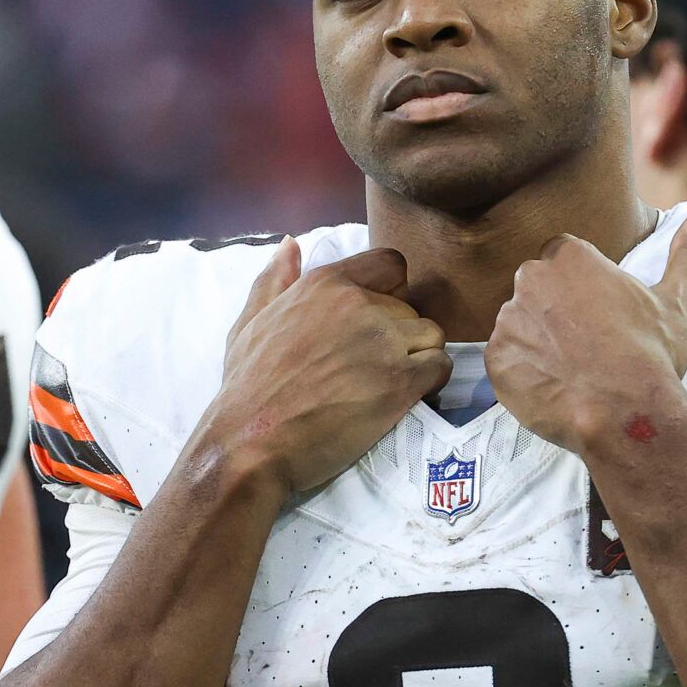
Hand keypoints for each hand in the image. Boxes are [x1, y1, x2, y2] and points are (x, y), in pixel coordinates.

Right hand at [204, 240, 450, 492]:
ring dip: (419, 359)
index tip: (376, 321)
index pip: (391, 265)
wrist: (251, 441)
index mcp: (326, 284)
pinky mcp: (400, 382)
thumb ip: (274, 281)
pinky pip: (439, 367)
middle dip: (400, 336)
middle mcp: (359, 305)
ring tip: (393, 383)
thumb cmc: (247, 387)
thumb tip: (290, 244)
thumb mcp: (250, 322)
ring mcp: (382, 343)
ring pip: (432, 336)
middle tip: (375, 367)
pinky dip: (431, 383)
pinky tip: (407, 398)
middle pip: (411, 309)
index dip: (392, 292)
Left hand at [487, 208, 686, 453]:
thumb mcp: (678, 300)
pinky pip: (505, 358)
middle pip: (537, 288)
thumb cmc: (651, 354)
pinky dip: (522, 370)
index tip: (598, 311)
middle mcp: (531, 280)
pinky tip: (552, 386)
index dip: (580, 285)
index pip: (563, 257)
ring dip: (537, 340)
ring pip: (519, 323)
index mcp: (570, 257)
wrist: (623, 413)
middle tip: (586, 343)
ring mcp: (509, 320)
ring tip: (570, 368)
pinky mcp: (495, 359)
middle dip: (555, 309)